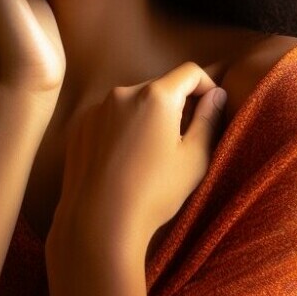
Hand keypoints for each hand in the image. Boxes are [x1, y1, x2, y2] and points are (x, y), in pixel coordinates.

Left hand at [49, 63, 227, 261]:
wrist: (99, 223)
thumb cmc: (154, 193)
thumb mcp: (194, 159)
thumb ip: (209, 119)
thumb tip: (217, 94)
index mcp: (156, 96)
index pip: (190, 72)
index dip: (206, 86)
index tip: (210, 109)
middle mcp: (124, 92)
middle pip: (160, 86)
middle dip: (175, 105)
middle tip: (181, 141)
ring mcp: (97, 107)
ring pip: (133, 102)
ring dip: (147, 116)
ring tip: (149, 155)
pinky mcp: (79, 124)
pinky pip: (109, 116)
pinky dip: (121, 127)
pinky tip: (123, 160)